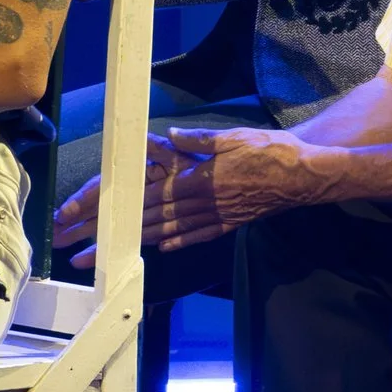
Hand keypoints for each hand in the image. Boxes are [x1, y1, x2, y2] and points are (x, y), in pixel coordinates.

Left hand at [59, 126, 322, 258]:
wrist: (307, 176)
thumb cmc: (275, 152)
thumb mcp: (236, 137)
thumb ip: (200, 140)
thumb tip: (168, 135)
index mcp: (199, 179)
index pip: (148, 194)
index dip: (118, 207)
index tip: (91, 219)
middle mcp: (203, 202)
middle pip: (151, 218)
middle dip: (114, 235)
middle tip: (83, 253)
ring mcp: (217, 215)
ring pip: (169, 230)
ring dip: (137, 243)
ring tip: (111, 256)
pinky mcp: (231, 222)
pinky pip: (199, 234)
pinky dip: (178, 241)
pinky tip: (162, 246)